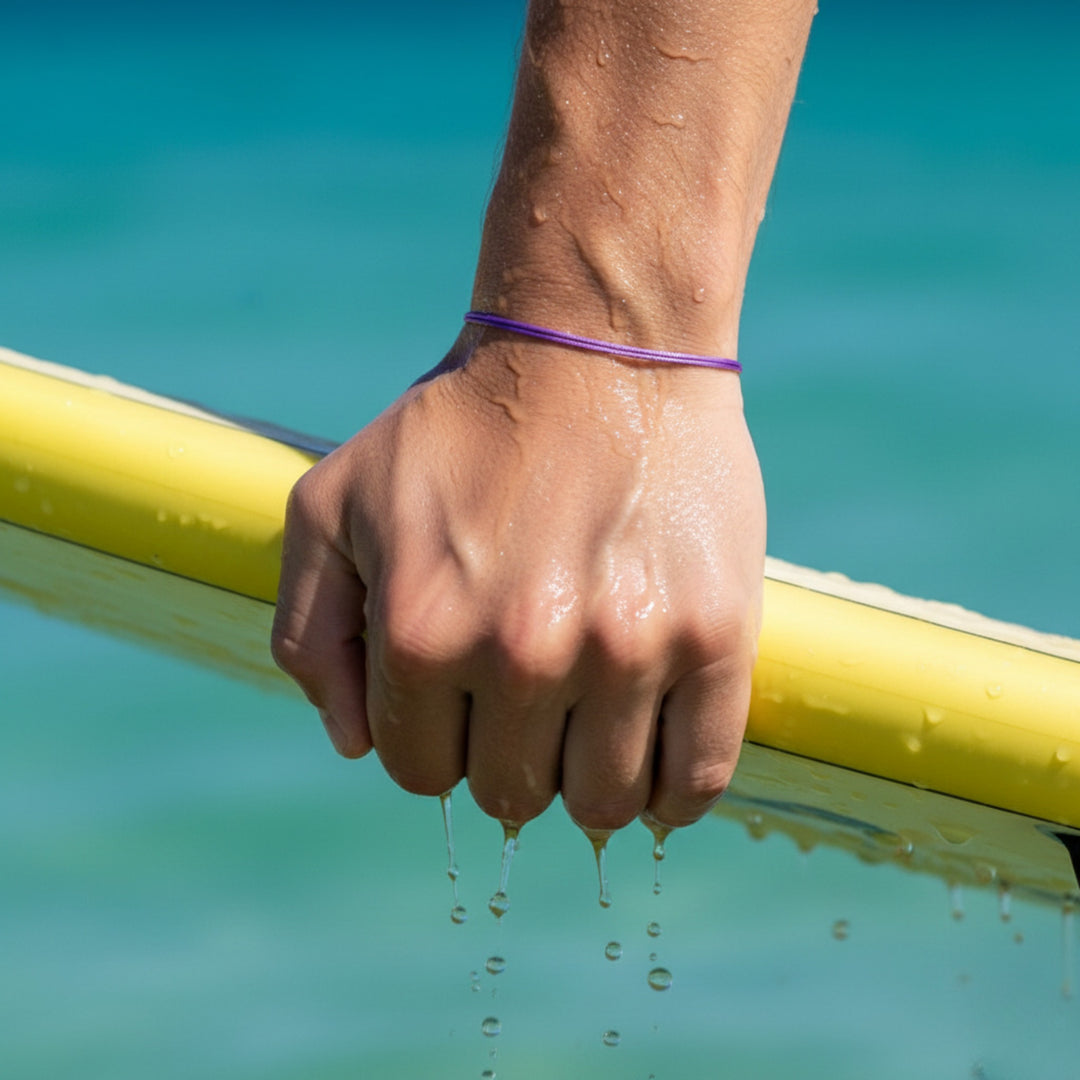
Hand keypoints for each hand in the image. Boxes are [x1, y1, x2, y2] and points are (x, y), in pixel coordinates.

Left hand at [272, 332, 764, 829]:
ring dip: (591, 779)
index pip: (420, 772)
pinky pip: (698, 780)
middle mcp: (522, 653)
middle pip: (512, 796)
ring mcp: (626, 648)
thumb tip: (353, 745)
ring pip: (605, 805)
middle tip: (533, 695)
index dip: (438, 741)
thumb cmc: (461, 426)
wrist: (600, 345)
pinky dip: (675, 793)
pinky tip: (658, 753)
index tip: (466, 697)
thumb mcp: (335, 502)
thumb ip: (310, 632)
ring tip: (595, 718)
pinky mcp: (713, 636)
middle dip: (512, 758)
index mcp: (421, 631)